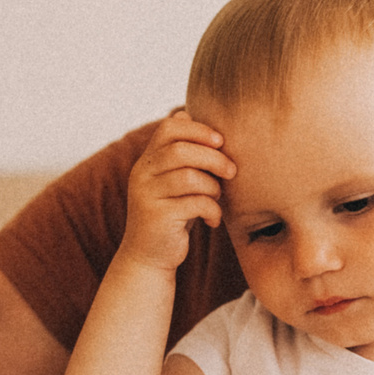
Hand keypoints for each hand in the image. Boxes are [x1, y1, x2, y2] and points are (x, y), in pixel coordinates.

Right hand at [117, 111, 231, 273]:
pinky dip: (212, 210)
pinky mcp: (157, 217)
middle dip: (214, 158)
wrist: (149, 257)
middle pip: (181, 150)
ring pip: (189, 177)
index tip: (220, 141)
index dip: (198, 130)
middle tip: (231, 171)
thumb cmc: (172, 214)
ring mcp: (147, 195)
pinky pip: (195, 203)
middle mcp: (142, 174)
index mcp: (148, 160)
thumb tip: (193, 117)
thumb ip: (183, 155)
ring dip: (213, 187)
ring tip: (217, 198)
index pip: (169, 128)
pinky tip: (213, 220)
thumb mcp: (175, 181)